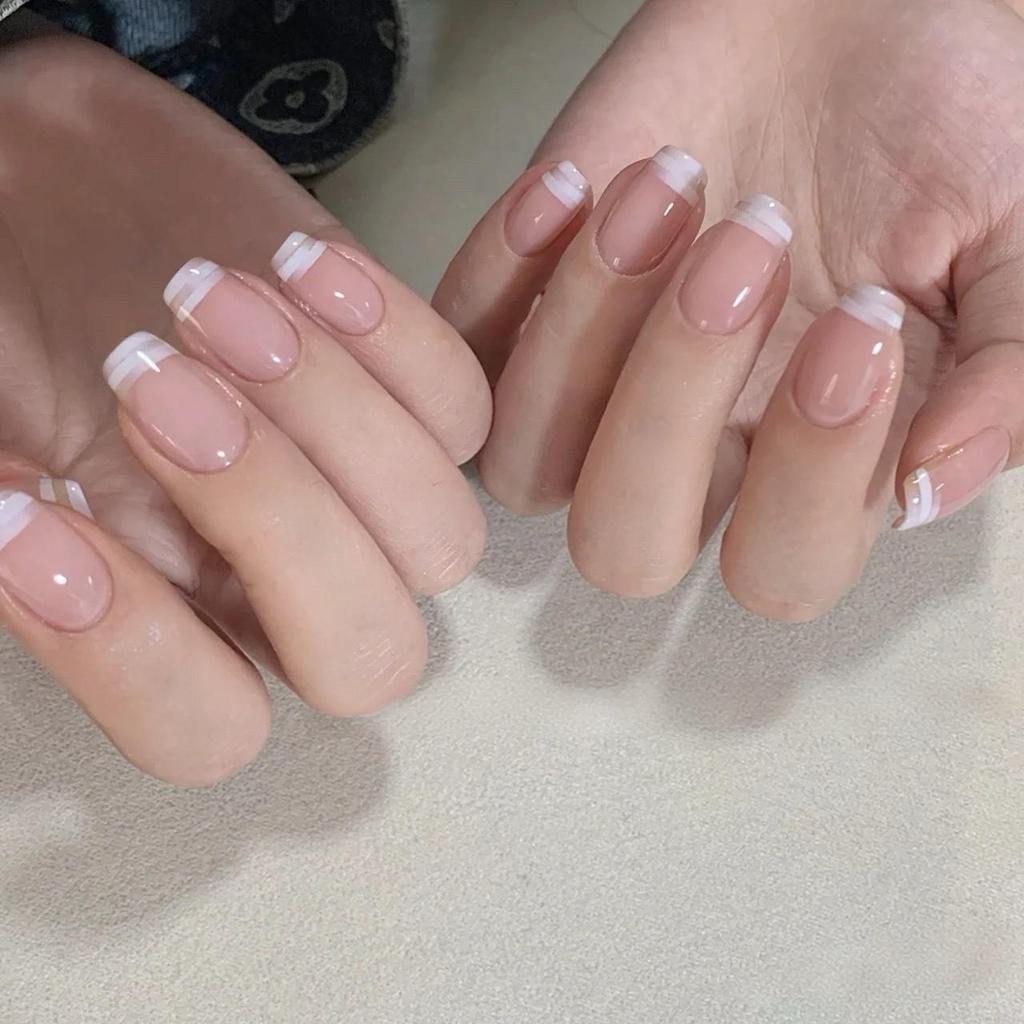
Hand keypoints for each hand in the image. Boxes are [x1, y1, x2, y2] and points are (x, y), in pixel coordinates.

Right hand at [0, 34, 489, 783]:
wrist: (49, 172)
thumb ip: (3, 485)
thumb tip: (20, 535)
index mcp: (162, 614)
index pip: (206, 732)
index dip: (135, 656)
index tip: (25, 510)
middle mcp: (275, 574)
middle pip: (364, 658)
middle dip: (274, 522)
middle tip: (146, 381)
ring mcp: (357, 483)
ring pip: (437, 535)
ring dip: (332, 417)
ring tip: (201, 296)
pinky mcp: (403, 383)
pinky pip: (463, 407)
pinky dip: (393, 338)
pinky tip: (291, 261)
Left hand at [435, 0, 1023, 618]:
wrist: (853, 7)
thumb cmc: (945, 117)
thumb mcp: (1020, 240)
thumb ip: (1006, 372)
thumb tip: (930, 486)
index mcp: (816, 463)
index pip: (780, 570)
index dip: (809, 477)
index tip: (861, 310)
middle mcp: (697, 449)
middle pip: (624, 549)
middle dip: (669, 413)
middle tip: (751, 246)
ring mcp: (597, 384)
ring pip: (526, 466)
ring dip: (582, 333)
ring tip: (669, 180)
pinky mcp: (526, 301)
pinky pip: (464, 350)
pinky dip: (498, 271)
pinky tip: (577, 182)